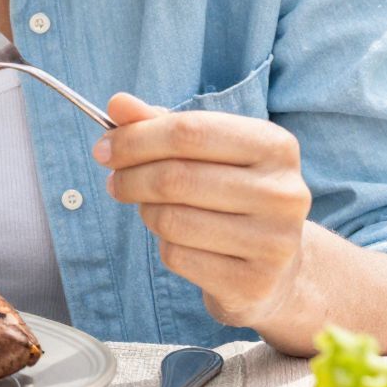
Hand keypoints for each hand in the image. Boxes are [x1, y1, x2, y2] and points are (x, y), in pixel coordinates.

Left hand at [93, 91, 312, 330]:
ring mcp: (273, 241)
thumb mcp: (205, 154)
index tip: (104, 148)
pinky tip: (177, 242)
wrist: (276, 270)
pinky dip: (164, 246)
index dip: (136, 139)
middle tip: (113, 182)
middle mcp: (282, 191)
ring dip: (146, 213)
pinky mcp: (254, 282)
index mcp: (274, 146)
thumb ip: (161, 125)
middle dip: (130, 177)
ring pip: (172, 220)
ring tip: (149, 210)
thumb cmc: (231, 197)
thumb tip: (118, 104)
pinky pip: (178, 256)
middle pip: (176, 177)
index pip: (189, 131)